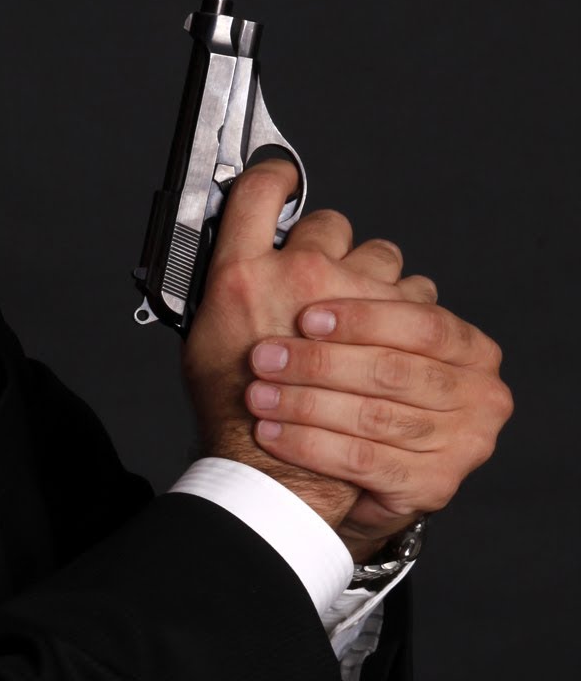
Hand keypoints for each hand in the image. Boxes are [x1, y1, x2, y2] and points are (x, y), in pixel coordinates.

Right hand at [183, 160, 434, 528]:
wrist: (272, 459)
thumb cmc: (232, 407)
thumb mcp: (202, 335)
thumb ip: (229, 285)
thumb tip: (244, 257)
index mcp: (240, 274)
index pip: (256, 192)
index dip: (273, 177)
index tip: (280, 179)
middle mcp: (296, 272)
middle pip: (327, 223)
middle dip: (326, 245)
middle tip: (315, 279)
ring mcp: (349, 293)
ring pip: (378, 256)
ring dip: (369, 277)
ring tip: (354, 314)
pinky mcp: (390, 322)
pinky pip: (413, 295)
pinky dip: (402, 311)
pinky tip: (382, 337)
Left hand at [244, 298, 510, 559]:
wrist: (369, 477)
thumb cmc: (362, 394)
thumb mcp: (374, 344)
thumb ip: (362, 302)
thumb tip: (305, 254)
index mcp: (471, 348)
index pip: (422, 323)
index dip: (363, 317)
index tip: (306, 317)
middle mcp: (480, 394)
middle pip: (393, 371)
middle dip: (319, 363)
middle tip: (264, 358)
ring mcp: (462, 444)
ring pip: (372, 417)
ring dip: (305, 404)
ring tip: (258, 395)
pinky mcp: (432, 485)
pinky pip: (360, 460)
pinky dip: (308, 445)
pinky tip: (270, 432)